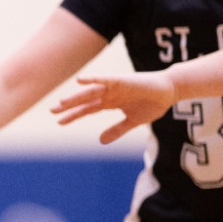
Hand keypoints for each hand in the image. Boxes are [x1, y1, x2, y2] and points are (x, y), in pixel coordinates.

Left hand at [51, 73, 176, 143]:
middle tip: (52, 111)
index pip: (87, 110)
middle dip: (69, 106)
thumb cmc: (152, 103)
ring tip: (62, 102)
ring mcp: (115, 87)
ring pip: (91, 92)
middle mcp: (109, 94)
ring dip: (77, 96)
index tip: (59, 122)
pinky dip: (93, 79)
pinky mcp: (123, 81)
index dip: (73, 115)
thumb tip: (100, 142)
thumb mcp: (132, 121)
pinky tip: (81, 81)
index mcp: (110, 103)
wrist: (170, 91)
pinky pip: (105, 79)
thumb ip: (117, 130)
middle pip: (85, 101)